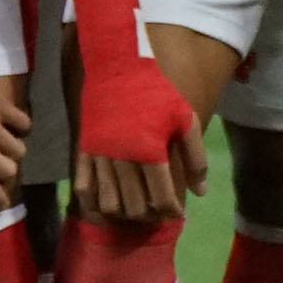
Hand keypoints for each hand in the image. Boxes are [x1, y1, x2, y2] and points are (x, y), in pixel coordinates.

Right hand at [71, 55, 204, 223]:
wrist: (117, 67)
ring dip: (125, 212)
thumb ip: (195, 158)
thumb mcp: (186, 120)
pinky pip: (84, 189)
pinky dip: (96, 202)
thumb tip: (200, 192)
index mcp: (150, 152)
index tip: (176, 211)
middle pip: (135, 208)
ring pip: (109, 204)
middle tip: (158, 208)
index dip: (171, 211)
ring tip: (136, 205)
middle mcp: (123, 160)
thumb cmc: (157, 92)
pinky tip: (110, 198)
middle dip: (150, 215)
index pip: (161, 199)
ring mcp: (100, 157)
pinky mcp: (83, 152)